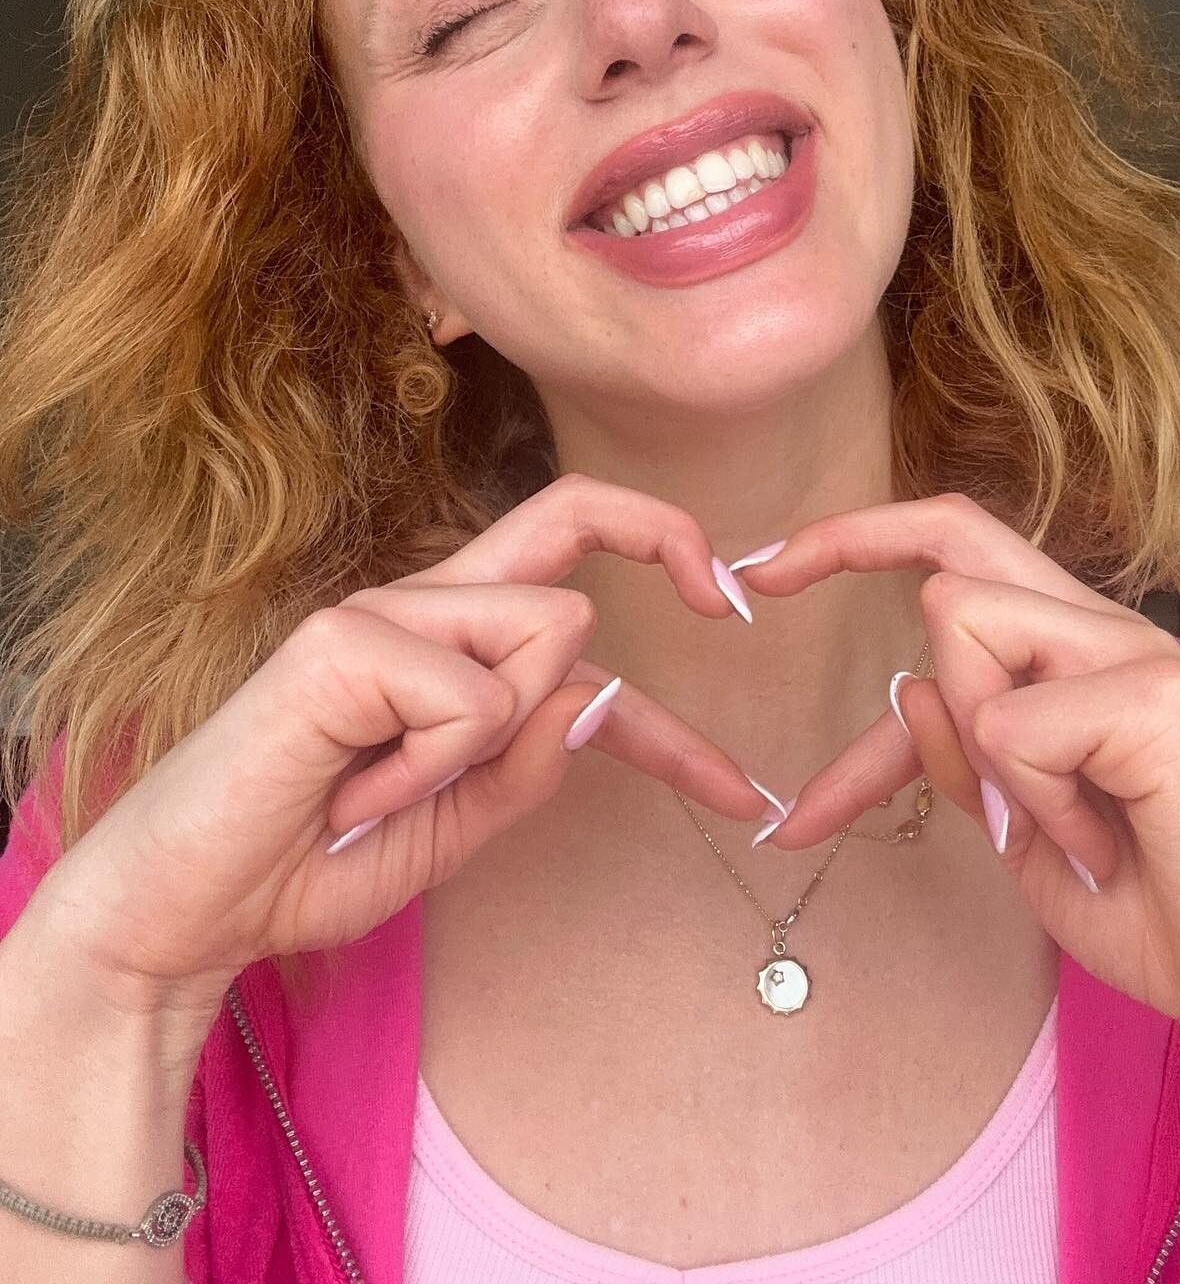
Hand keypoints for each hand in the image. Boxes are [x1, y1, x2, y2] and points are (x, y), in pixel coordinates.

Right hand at [30, 474, 771, 1020]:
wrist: (195, 908)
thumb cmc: (321, 855)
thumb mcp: (462, 819)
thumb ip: (530, 760)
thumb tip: (601, 696)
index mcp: (452, 634)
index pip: (571, 563)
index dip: (661, 555)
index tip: (734, 600)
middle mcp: (424, 600)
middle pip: (569, 520)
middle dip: (662, 536)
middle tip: (723, 598)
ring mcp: (383, 612)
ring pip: (547, 631)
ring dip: (500, 741)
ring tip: (396, 791)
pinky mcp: (343, 643)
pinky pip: (473, 701)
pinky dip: (434, 771)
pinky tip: (356, 792)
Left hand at [731, 492, 1179, 1105]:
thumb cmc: (1148, 905)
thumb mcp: (1020, 827)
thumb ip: (965, 755)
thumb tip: (906, 686)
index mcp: (1074, 651)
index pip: (962, 547)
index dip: (859, 539)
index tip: (763, 565)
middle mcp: (1107, 630)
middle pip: (955, 544)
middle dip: (849, 545)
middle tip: (759, 576)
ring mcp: (1140, 655)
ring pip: (962, 623)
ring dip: (973, 743)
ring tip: (1055, 823)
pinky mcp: (1160, 702)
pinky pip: (1012, 724)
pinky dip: (1029, 802)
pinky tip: (1100, 844)